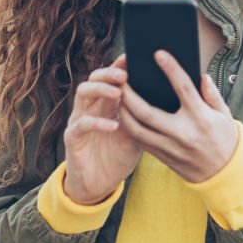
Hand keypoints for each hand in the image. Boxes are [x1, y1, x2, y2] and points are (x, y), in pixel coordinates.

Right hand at [63, 54, 141, 204]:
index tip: (133, 58)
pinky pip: (82, 124)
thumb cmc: (118, 157)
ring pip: (82, 93)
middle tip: (125, 74)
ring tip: (118, 92)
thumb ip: (144, 117)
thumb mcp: (136, 135)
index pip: (110, 78)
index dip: (119, 66)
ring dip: (100, 90)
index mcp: (106, 104)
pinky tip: (114, 125)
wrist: (98, 184)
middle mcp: (90, 107)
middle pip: (94, 78)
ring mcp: (79, 120)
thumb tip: (169, 100)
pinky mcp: (73, 138)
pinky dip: (98, 122)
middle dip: (108, 73)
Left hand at [119, 50, 237, 182]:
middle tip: (121, 79)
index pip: (183, 87)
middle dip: (129, 94)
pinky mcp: (163, 157)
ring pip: (137, 129)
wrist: (225, 174)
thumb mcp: (225, 115)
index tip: (158, 54)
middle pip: (147, 112)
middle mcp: (183, 132)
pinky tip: (124, 115)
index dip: (171, 69)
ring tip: (118, 97)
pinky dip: (130, 127)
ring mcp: (171, 147)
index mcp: (200, 117)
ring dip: (123, 112)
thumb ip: (212, 94)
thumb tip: (201, 76)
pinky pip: (140, 141)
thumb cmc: (225, 140)